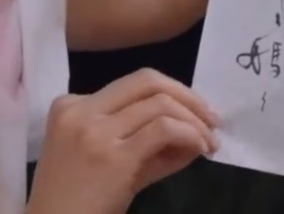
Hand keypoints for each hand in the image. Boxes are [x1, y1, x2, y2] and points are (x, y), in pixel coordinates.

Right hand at [26, 69, 219, 213]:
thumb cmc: (78, 200)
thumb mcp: (108, 158)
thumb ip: (147, 138)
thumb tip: (196, 127)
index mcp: (71, 105)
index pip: (135, 84)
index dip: (172, 95)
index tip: (194, 113)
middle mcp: (80, 111)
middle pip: (148, 81)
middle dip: (188, 95)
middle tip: (212, 118)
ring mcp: (95, 132)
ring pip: (161, 104)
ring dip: (195, 121)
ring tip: (209, 142)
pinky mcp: (113, 156)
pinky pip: (165, 129)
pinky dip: (190, 135)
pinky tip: (200, 149)